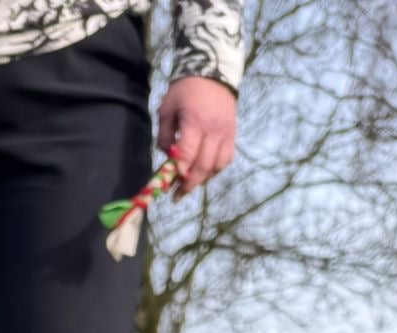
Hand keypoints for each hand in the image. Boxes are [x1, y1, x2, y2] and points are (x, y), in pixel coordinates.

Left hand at [157, 76, 236, 192]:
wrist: (214, 73)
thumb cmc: (185, 91)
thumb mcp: (167, 108)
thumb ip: (164, 135)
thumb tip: (166, 158)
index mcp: (195, 122)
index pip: (187, 154)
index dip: (177, 172)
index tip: (168, 183)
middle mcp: (213, 130)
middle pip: (202, 165)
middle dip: (188, 184)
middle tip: (176, 195)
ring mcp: (225, 133)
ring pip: (216, 166)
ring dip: (202, 179)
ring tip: (189, 185)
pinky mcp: (232, 134)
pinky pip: (226, 159)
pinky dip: (214, 170)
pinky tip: (203, 173)